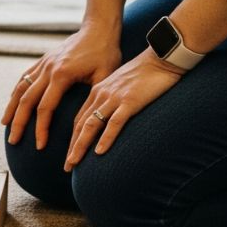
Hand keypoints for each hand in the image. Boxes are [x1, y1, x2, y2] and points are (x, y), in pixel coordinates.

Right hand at [2, 23, 120, 149]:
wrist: (99, 29)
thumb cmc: (106, 54)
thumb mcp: (104, 79)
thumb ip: (91, 101)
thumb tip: (84, 126)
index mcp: (61, 75)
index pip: (45, 108)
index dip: (40, 129)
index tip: (40, 146)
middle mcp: (48, 68)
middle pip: (27, 99)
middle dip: (19, 122)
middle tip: (14, 142)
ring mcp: (44, 62)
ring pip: (21, 87)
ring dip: (12, 106)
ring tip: (5, 124)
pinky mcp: (45, 58)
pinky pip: (26, 76)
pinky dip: (17, 90)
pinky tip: (13, 101)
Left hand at [64, 48, 183, 171]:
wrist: (160, 59)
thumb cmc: (144, 74)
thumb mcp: (122, 87)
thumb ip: (113, 100)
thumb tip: (109, 119)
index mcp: (98, 91)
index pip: (80, 119)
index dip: (72, 138)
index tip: (68, 155)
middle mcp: (102, 94)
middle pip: (81, 124)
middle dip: (72, 147)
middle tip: (66, 167)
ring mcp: (114, 98)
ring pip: (91, 125)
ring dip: (81, 146)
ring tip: (74, 163)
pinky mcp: (129, 101)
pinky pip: (114, 122)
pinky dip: (106, 138)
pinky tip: (100, 152)